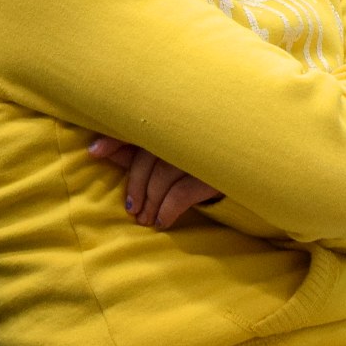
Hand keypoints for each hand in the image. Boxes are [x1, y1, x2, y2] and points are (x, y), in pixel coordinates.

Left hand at [88, 136, 222, 227]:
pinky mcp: (217, 172)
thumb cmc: (204, 162)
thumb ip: (137, 150)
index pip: (140, 126)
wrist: (252, 169)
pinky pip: (182, 193)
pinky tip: (163, 221)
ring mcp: (203, 150)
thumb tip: (98, 149)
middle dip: (136, 187)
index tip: (94, 151)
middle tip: (133, 211)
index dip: (115, 138)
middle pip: (149, 157)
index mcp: (175, 123)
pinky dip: (168, 209)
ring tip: (146, 221)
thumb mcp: (170, 154)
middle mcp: (188, 131)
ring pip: (163, 176)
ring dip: (151, 203)